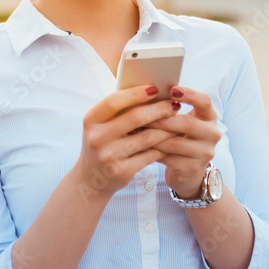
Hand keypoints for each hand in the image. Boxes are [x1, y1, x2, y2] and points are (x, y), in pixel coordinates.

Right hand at [75, 85, 179, 200]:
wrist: (91, 180)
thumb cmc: (102, 144)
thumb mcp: (101, 126)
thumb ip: (118, 110)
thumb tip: (150, 92)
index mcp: (91, 120)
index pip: (114, 101)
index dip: (136, 93)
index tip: (155, 88)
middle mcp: (97, 137)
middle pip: (135, 117)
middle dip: (159, 110)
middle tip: (174, 105)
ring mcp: (109, 156)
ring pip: (147, 137)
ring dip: (166, 129)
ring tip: (177, 123)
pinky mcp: (122, 171)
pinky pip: (150, 155)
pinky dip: (163, 147)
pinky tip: (171, 142)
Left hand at [145, 86, 221, 199]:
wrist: (188, 171)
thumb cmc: (179, 138)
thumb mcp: (180, 121)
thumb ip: (170, 107)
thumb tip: (146, 91)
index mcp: (209, 116)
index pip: (204, 101)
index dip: (189, 94)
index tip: (172, 90)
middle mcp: (212, 134)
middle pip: (186, 123)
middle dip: (161, 119)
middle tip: (140, 115)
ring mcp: (204, 153)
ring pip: (174, 142)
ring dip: (153, 136)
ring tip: (136, 130)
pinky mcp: (193, 168)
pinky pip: (169, 158)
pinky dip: (152, 151)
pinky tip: (140, 146)